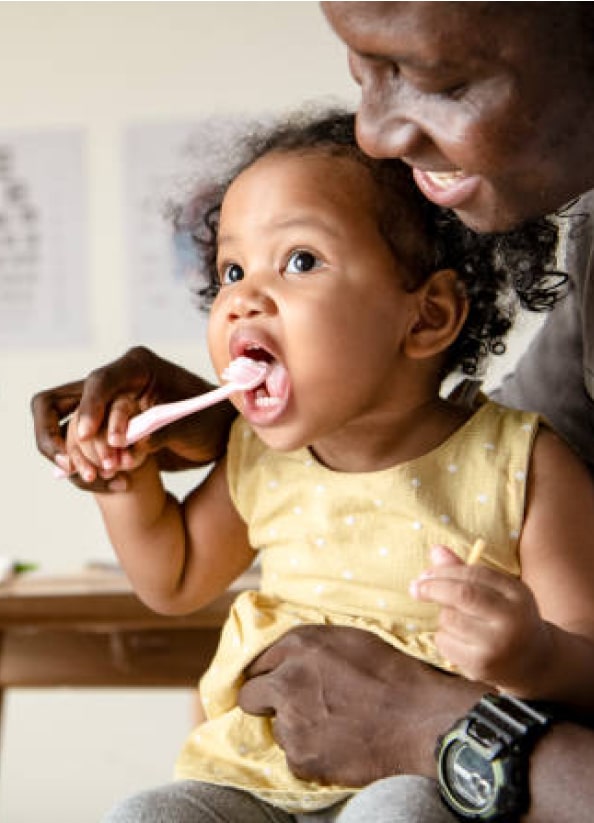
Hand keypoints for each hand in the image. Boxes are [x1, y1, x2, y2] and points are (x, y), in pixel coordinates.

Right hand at [31, 346, 236, 490]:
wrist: (215, 436)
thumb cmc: (209, 421)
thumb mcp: (191, 425)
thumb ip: (162, 431)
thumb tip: (133, 445)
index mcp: (136, 367)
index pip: (100, 381)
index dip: (90, 407)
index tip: (89, 435)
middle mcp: (114, 384)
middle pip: (58, 401)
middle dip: (67, 436)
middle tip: (87, 467)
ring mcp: (103, 408)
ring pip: (65, 430)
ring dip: (79, 457)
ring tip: (106, 476)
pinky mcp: (102, 432)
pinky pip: (78, 450)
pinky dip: (88, 468)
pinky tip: (117, 484)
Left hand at [238, 624, 482, 785]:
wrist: (419, 719)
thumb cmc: (391, 674)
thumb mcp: (348, 641)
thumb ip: (309, 648)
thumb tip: (286, 658)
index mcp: (300, 644)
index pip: (257, 661)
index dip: (269, 674)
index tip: (276, 683)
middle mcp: (287, 679)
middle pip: (249, 695)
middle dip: (266, 701)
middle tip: (294, 707)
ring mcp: (291, 721)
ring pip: (276, 728)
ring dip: (295, 729)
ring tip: (331, 726)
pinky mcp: (300, 757)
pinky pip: (294, 756)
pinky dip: (311, 754)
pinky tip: (338, 745)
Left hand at [411, 545, 552, 693]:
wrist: (533, 662)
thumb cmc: (506, 617)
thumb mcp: (496, 592)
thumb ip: (465, 571)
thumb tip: (435, 550)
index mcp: (517, 594)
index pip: (476, 574)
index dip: (445, 571)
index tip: (425, 574)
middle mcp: (511, 619)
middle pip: (462, 595)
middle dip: (433, 588)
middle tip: (415, 588)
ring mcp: (497, 645)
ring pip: (450, 619)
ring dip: (444, 616)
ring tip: (458, 623)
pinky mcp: (482, 666)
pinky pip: (446, 643)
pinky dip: (444, 638)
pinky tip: (460, 642)